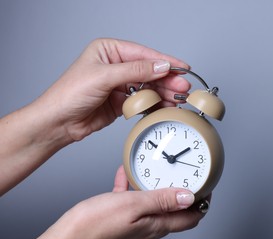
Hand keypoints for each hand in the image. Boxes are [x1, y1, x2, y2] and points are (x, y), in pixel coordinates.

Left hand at [0, 38, 190, 194]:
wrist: (59, 122)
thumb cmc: (70, 94)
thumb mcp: (104, 77)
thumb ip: (135, 71)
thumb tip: (160, 66)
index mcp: (109, 51)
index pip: (143, 54)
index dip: (164, 61)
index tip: (181, 68)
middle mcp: (116, 66)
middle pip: (149, 71)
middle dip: (167, 79)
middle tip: (182, 87)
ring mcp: (120, 84)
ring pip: (148, 87)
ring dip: (163, 93)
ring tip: (178, 99)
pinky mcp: (122, 101)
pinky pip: (144, 101)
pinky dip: (155, 104)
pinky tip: (165, 106)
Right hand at [13, 166, 206, 238]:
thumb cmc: (93, 225)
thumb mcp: (132, 205)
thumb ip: (162, 200)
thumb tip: (189, 197)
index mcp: (155, 227)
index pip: (190, 218)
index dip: (202, 203)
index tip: (206, 187)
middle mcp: (148, 231)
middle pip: (173, 213)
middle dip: (181, 195)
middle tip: (183, 177)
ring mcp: (134, 229)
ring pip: (152, 207)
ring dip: (155, 190)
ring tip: (152, 173)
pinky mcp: (119, 225)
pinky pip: (131, 205)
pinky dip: (132, 191)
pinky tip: (124, 177)